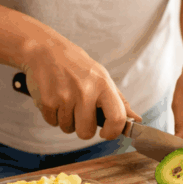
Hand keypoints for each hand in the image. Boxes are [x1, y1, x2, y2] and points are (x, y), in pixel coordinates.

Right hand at [21, 36, 140, 139]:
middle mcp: (85, 91)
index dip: (112, 132)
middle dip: (82, 128)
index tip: (105, 133)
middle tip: (79, 112)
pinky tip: (54, 97)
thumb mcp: (102, 77)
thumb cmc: (77, 66)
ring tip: (65, 99)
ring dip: (66, 119)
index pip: (116, 118)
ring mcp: (65, 97)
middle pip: (86, 132)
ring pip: (67, 129)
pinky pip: (52, 123)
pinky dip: (53, 115)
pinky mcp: (47, 101)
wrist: (46, 50)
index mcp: (103, 85)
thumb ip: (119, 101)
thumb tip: (136, 120)